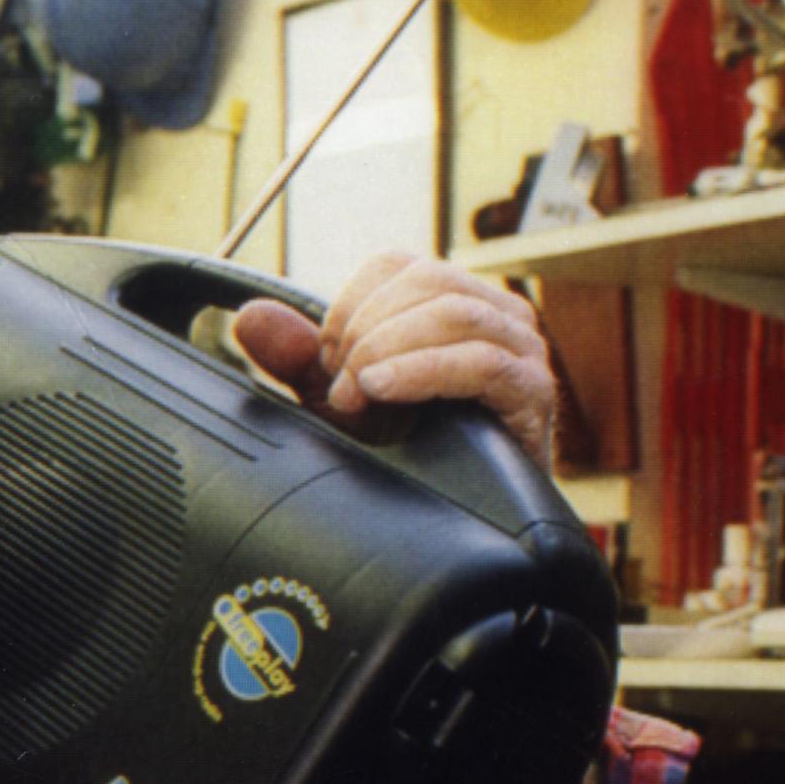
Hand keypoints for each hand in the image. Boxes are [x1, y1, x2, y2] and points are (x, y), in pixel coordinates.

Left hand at [232, 250, 556, 469]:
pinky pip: (482, 361)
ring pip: (453, 312)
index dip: (348, 307)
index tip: (328, 362)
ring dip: (386, 350)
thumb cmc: (409, 453)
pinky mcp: (532, 392)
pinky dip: (422, 370)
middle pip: (425, 280)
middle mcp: (493, 314)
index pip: (395, 264)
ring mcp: (521, 350)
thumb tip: (252, 316)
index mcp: (450, 302)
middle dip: (365, 332)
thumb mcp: (342, 402)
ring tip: (358, 397)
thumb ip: (297, 359)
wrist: (461, 519)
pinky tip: (383, 389)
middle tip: (341, 389)